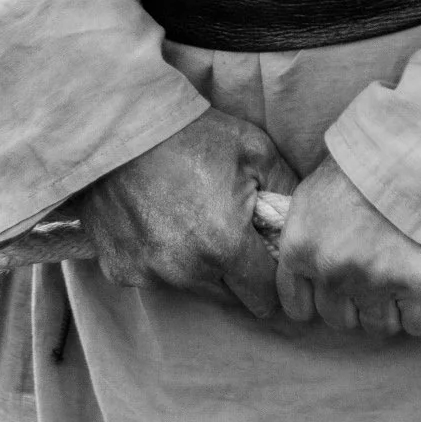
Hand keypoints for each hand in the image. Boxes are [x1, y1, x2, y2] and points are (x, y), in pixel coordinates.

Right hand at [75, 107, 297, 318]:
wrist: (119, 125)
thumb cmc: (191, 133)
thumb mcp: (253, 148)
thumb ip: (286, 190)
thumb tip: (301, 220)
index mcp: (226, 246)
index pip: (265, 295)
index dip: (271, 276)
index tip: (266, 255)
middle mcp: (187, 271)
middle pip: (229, 296)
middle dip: (236, 272)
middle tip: (228, 230)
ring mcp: (150, 274)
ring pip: (192, 288)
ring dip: (197, 265)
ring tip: (190, 218)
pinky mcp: (121, 271)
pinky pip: (153, 277)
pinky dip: (160, 258)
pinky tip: (157, 220)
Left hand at [276, 155, 420, 336]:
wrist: (419, 141)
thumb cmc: (371, 156)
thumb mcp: (320, 187)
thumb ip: (313, 231)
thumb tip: (316, 255)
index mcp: (301, 244)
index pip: (297, 305)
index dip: (320, 297)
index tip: (338, 286)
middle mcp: (331, 269)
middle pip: (340, 318)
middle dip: (358, 299)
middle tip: (380, 266)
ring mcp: (374, 280)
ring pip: (380, 324)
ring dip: (393, 304)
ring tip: (406, 265)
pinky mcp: (419, 286)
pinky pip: (420, 323)